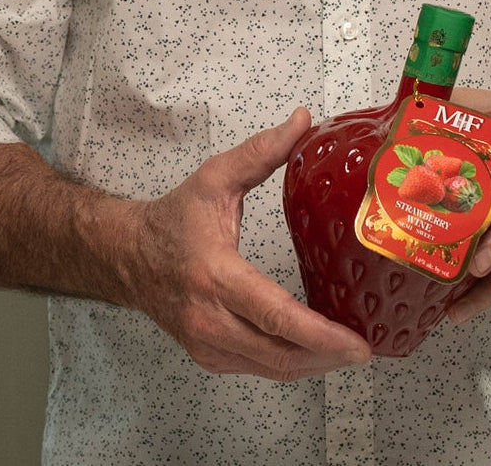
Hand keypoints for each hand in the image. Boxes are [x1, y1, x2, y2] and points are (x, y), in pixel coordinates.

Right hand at [115, 108, 372, 378]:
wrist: (125, 256)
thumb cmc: (172, 219)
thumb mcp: (216, 178)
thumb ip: (262, 151)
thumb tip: (303, 121)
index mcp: (215, 275)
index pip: (274, 315)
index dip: (319, 334)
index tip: (355, 342)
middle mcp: (209, 318)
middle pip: (279, 354)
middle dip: (327, 356)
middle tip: (365, 348)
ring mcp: (207, 344)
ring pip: (270, 368)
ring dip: (313, 364)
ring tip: (348, 351)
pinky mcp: (208, 356)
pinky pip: (257, 368)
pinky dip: (290, 363)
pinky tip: (314, 350)